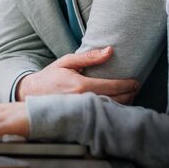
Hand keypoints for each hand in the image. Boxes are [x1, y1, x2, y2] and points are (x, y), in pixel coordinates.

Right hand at [16, 46, 138, 103]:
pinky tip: (117, 104)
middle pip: (116, 100)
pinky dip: (112, 110)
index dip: (128, 84)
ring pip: (110, 109)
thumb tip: (110, 51)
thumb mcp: (67, 61)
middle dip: (129, 94)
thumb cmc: (50, 77)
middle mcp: (83, 101)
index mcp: (81, 86)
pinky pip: (102, 114)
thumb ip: (89, 57)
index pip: (113, 86)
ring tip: (129, 95)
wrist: (32, 94)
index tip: (136, 81)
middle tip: (135, 87)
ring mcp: (82, 111)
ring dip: (123, 103)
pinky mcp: (81, 117)